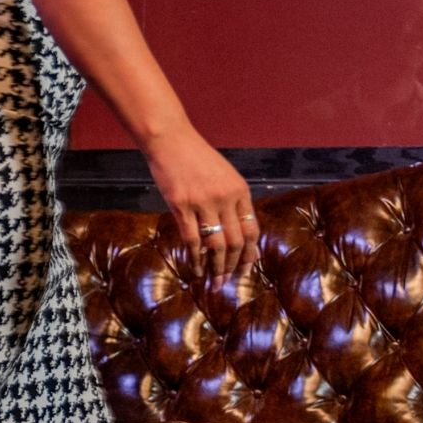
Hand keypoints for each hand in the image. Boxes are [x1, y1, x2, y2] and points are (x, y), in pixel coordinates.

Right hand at [147, 126, 254, 281]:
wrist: (170, 140)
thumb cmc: (196, 158)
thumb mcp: (224, 176)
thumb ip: (232, 202)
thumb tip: (237, 235)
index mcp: (240, 191)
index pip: (252, 230)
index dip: (250, 254)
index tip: (246, 269)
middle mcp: (225, 198)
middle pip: (236, 241)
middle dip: (234, 266)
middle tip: (228, 282)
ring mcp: (203, 202)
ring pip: (216, 245)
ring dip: (217, 267)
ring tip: (214, 281)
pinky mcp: (181, 205)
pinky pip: (192, 239)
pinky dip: (196, 259)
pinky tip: (196, 269)